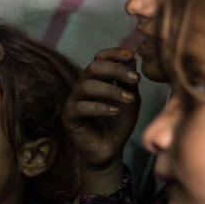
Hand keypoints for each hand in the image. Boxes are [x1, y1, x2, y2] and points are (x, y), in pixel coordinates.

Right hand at [64, 48, 139, 175]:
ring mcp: (73, 101)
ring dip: (111, 90)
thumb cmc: (119, 124)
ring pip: (87, 86)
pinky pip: (81, 107)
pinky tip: (115, 111)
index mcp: (96, 79)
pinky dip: (100, 107)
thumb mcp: (130, 99)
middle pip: (93, 68)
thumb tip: (132, 58)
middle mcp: (82, 87)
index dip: (113, 53)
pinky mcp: (69, 118)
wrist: (110, 149)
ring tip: (129, 99)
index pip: (99, 58)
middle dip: (115, 70)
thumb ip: (129, 82)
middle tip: (135, 79)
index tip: (131, 56)